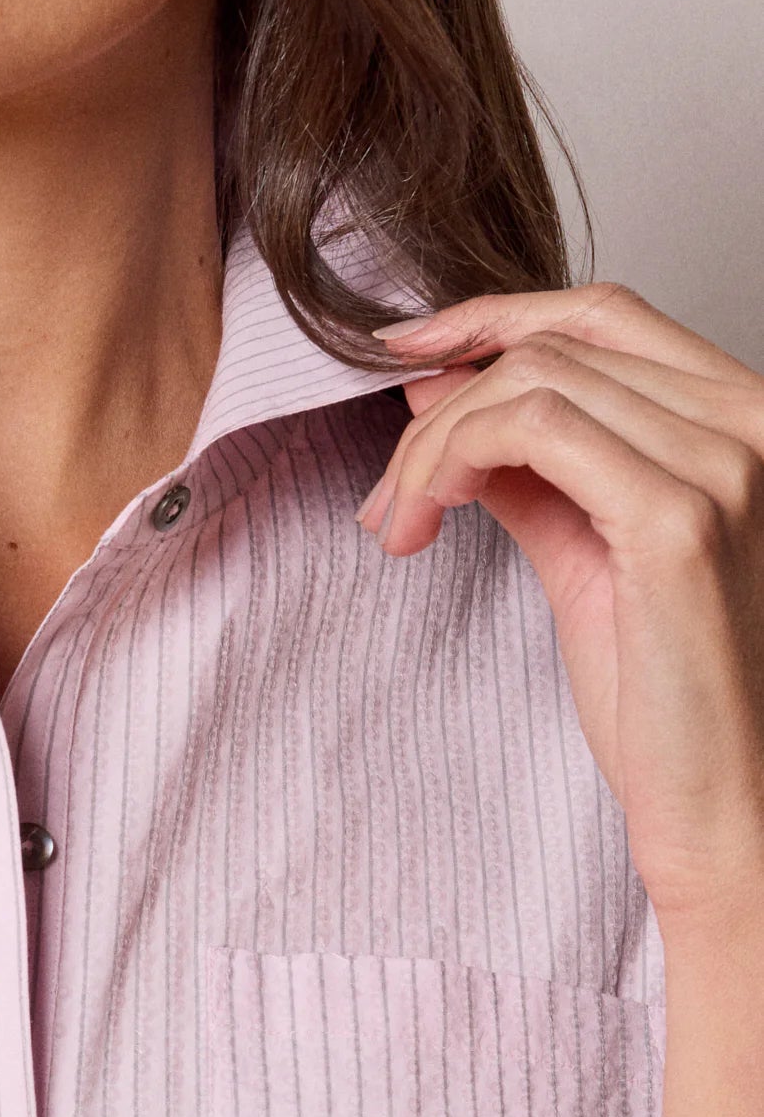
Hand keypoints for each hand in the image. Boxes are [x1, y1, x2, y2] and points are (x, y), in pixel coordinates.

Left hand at [358, 282, 763, 938]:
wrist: (725, 802)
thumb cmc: (671, 697)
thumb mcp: (585, 550)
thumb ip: (527, 465)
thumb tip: (439, 388)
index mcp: (746, 418)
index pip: (607, 314)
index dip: (494, 316)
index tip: (405, 352)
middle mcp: (754, 420)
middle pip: (558, 343)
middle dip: (443, 406)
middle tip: (389, 493)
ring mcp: (727, 461)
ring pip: (531, 381)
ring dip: (432, 446)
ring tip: (398, 522)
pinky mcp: (678, 516)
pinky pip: (530, 426)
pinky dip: (452, 457)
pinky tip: (425, 517)